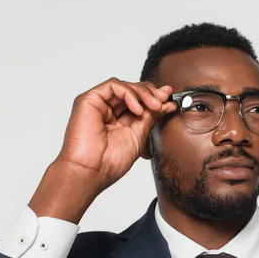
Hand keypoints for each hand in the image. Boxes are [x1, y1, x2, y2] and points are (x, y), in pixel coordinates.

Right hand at [29, 78, 175, 222]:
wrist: (92, 171)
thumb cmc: (110, 161)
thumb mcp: (139, 136)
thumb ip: (151, 118)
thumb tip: (167, 103)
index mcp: (119, 120)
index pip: (139, 102)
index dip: (155, 98)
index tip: (170, 101)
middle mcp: (108, 110)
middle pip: (133, 91)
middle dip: (152, 93)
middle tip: (164, 100)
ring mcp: (99, 104)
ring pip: (125, 86)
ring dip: (143, 93)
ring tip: (155, 106)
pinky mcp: (89, 100)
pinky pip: (113, 86)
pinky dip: (129, 93)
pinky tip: (138, 109)